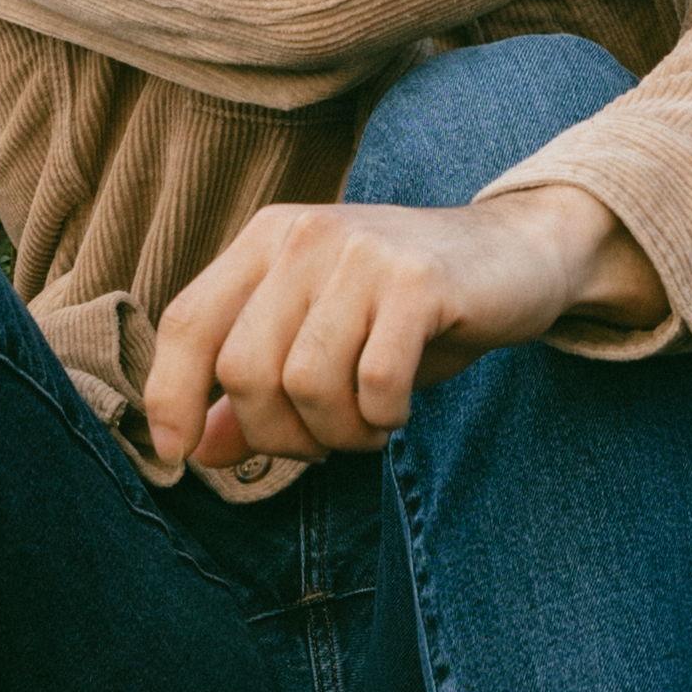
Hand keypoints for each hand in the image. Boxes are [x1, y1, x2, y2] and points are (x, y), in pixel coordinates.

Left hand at [139, 182, 661, 474]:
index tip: (180, 456)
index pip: (187, 321)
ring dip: (337, 433)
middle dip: (278, 436)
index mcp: (267, 240)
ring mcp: (362, 253)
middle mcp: (305, 236)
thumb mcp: (323, 340)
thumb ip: (257, 389)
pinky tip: (397, 410)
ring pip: (305, 383)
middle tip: (323, 444)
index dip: (171, 396)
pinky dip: (382, 417)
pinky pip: (374, 381)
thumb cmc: (408, 308)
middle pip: (244, 369)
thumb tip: (199, 450)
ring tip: (368, 426)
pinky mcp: (419, 280)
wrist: (519, 253)